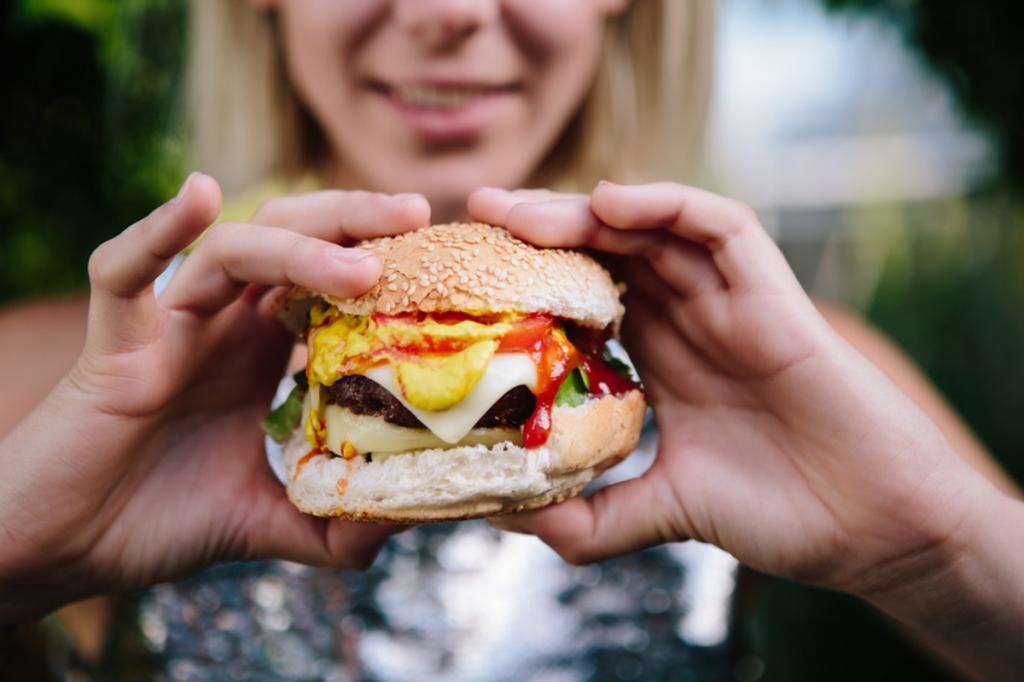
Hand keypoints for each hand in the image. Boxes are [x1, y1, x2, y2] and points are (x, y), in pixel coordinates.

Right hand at [0, 175, 429, 620]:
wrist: (64, 548)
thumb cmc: (160, 519)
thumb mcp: (271, 520)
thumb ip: (338, 519)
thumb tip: (412, 513)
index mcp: (265, 352)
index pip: (332, 279)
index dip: (384, 259)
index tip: (443, 256)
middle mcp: (225, 324)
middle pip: (295, 237)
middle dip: (355, 219)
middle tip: (418, 212)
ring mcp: (170, 325)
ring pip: (234, 249)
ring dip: (299, 247)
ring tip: (361, 268)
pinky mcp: (113, 341)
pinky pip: (125, 270)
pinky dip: (157, 231)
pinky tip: (200, 196)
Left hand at [470, 182, 997, 596]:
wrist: (871, 528)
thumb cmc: (780, 512)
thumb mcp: (663, 511)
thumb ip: (594, 517)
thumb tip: (509, 520)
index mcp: (662, 357)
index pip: (585, 295)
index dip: (530, 276)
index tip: (468, 273)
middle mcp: (691, 319)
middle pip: (608, 250)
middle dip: (542, 228)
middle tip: (476, 216)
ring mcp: (733, 303)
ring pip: (653, 229)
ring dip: (587, 210)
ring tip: (519, 211)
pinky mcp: (776, 297)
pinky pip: (722, 227)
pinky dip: (668, 206)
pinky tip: (611, 204)